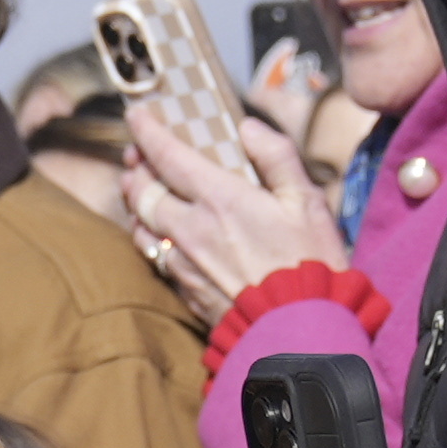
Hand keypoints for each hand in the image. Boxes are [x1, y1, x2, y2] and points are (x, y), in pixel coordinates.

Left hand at [120, 100, 341, 318]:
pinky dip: (150, 238)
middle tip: (137, 155)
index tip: (137, 114)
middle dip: (135, 167)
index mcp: (220, 200)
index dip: (147, 131)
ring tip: (141, 190)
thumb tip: (247, 127)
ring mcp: (184, 263)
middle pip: (142, 191)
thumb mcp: (307, 202)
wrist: (299, 333)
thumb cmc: (311, 264)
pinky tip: (159, 234)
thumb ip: (277, 157)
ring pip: (141, 226)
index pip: (168, 156)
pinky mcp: (186, 291)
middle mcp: (192, 229)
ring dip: (136, 204)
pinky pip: (155, 257)